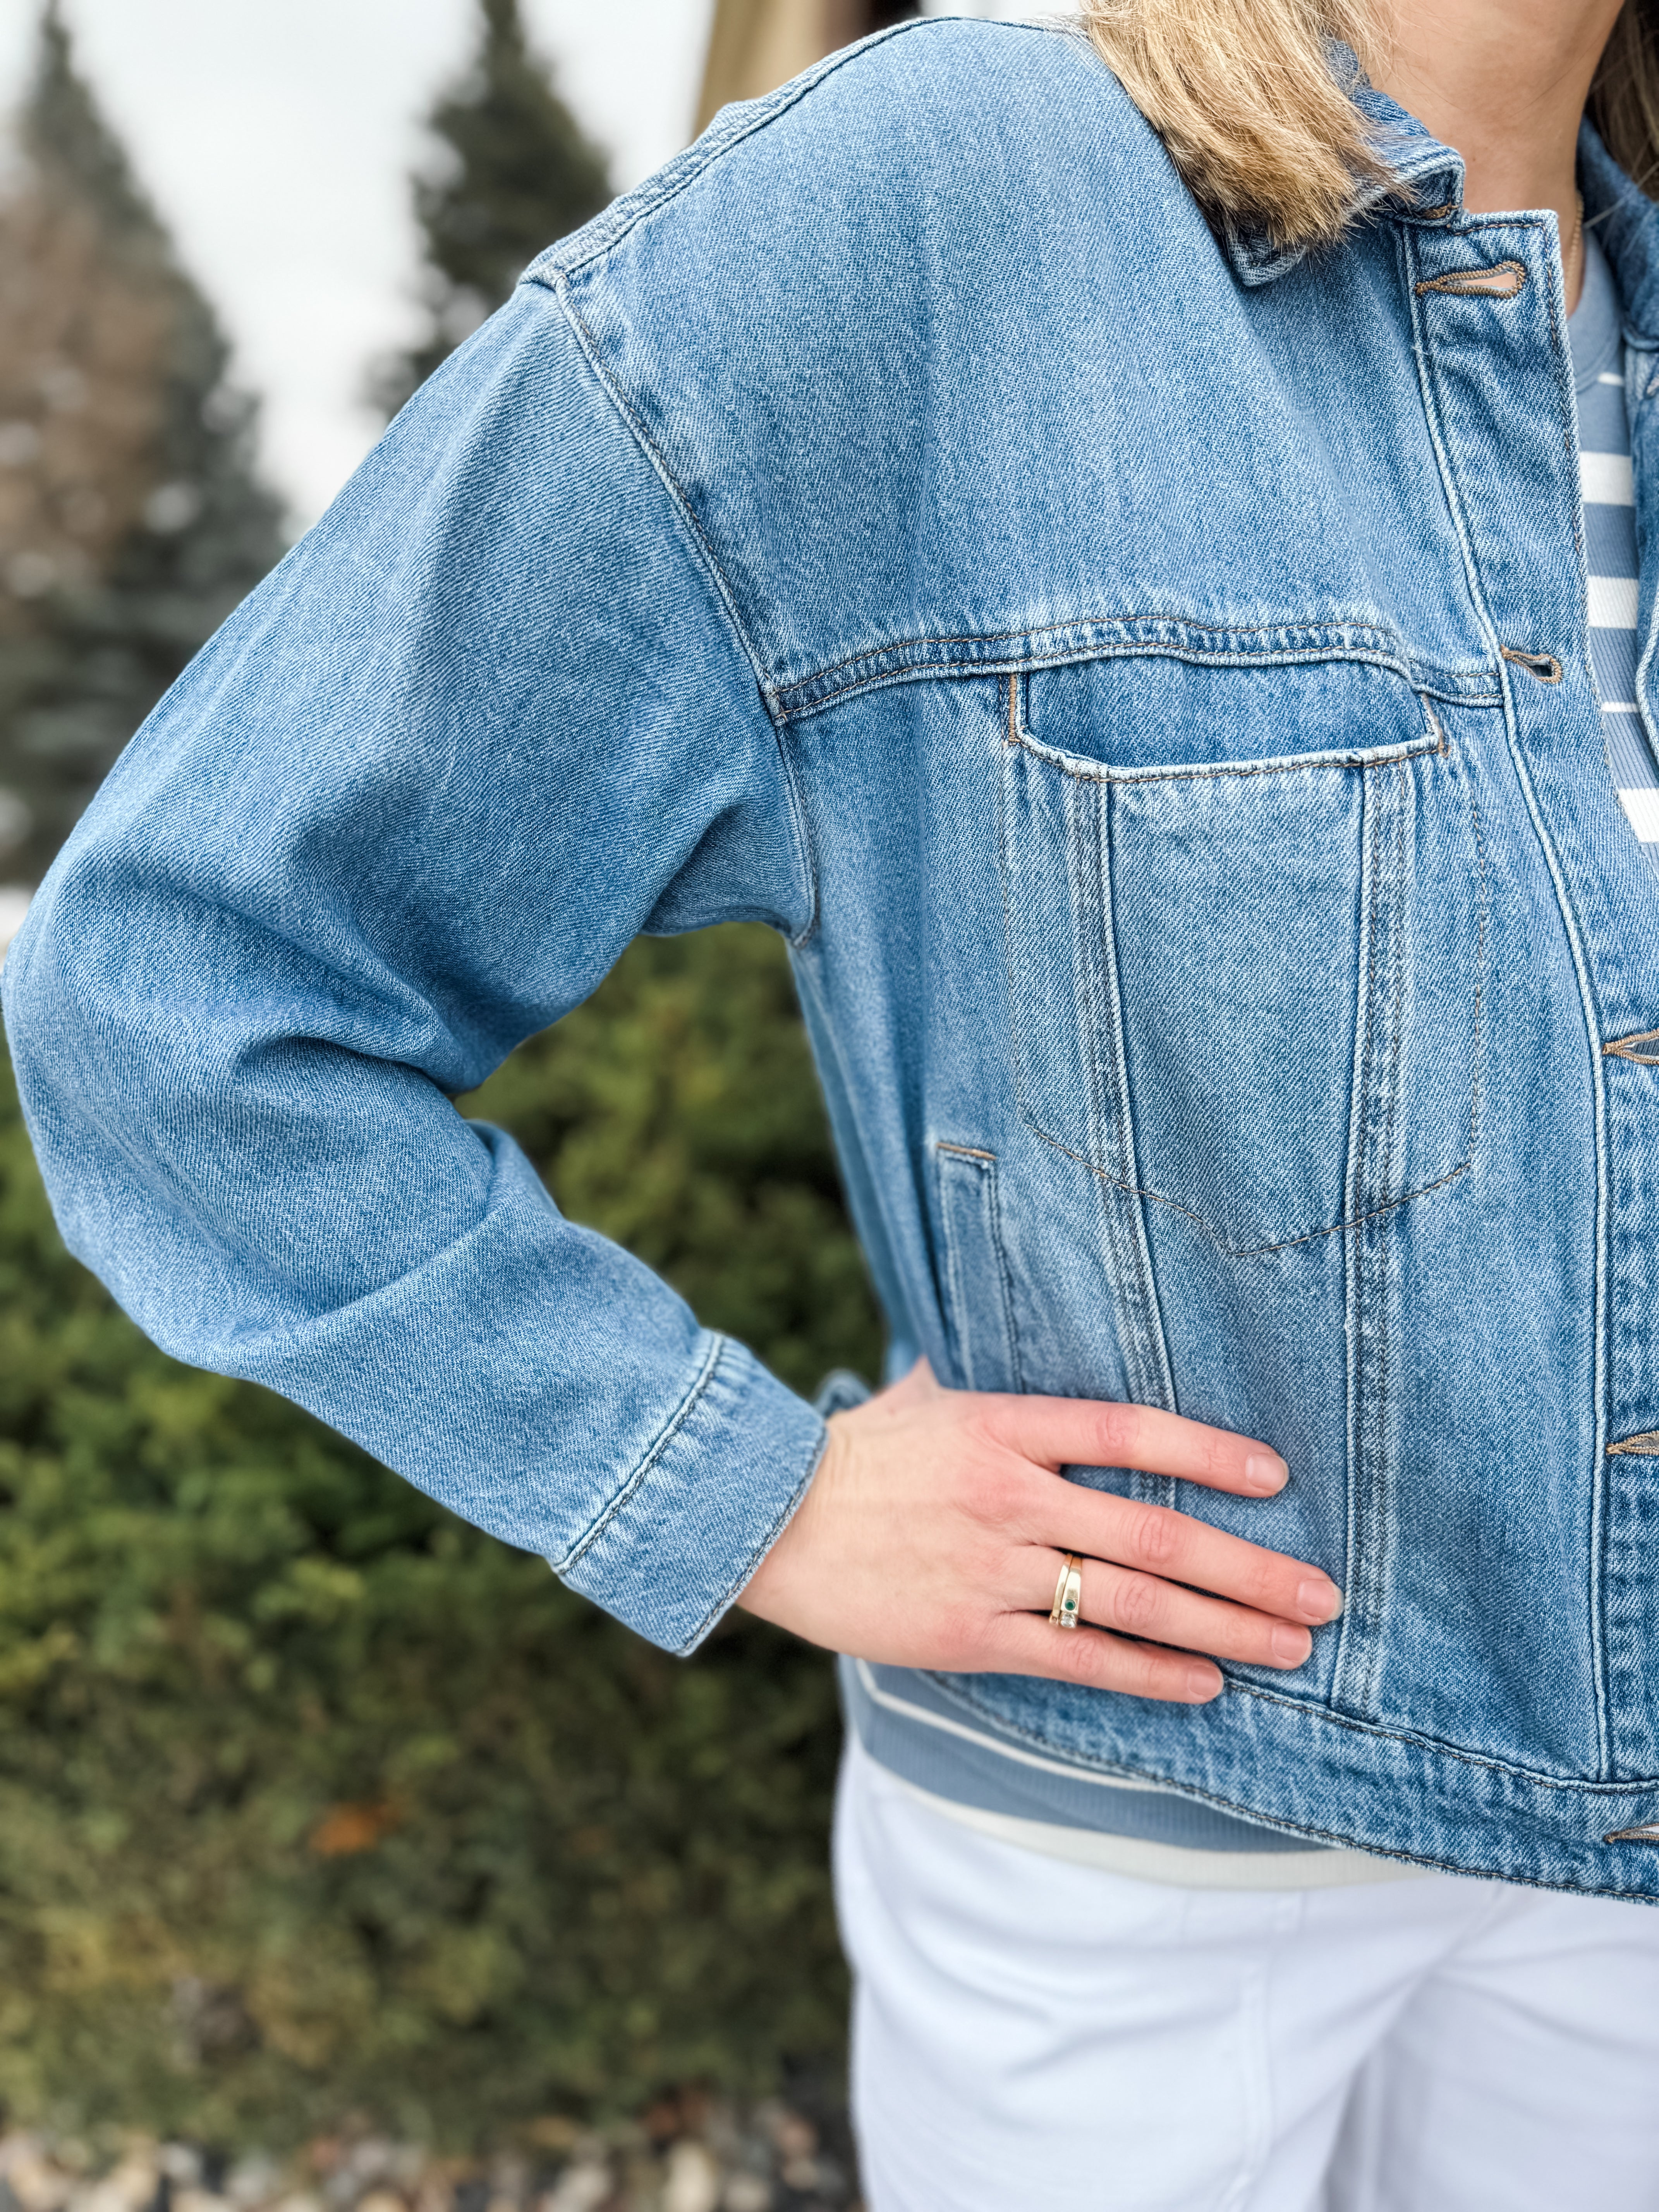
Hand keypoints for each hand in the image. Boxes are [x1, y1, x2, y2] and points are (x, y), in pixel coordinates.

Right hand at [739, 1360, 1341, 1702]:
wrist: (764, 1519)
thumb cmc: (856, 1452)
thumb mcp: (923, 1391)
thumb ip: (989, 1372)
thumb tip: (1026, 1321)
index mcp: (1003, 1425)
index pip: (1129, 1430)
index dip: (1208, 1451)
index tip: (1278, 1477)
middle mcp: (1010, 1496)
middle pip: (1156, 1533)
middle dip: (1250, 1568)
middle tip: (1324, 1593)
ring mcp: (992, 1570)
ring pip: (1132, 1602)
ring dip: (1224, 1627)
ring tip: (1292, 1644)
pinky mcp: (969, 1635)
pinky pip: (1078, 1661)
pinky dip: (1150, 1672)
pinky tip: (1207, 1683)